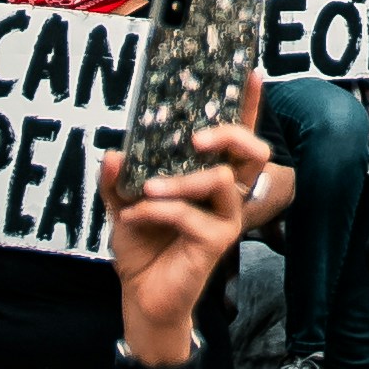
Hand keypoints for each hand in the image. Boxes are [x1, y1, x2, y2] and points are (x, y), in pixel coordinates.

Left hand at [105, 104, 266, 352]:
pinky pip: (190, 215)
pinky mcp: (216, 243)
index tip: (251, 72)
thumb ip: (118, 178)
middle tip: (195, 138)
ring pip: (219, 179)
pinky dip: (157, 211)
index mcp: (209, 176)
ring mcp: (225, 218)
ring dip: (179, 181)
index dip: (248, 105)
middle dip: (230, 134)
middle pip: (253, 151)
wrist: (140, 296)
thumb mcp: (123, 204)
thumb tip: (115, 151)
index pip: (237, 137)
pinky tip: (133, 218)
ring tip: (147, 189)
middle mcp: (226, 194)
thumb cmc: (142, 245)